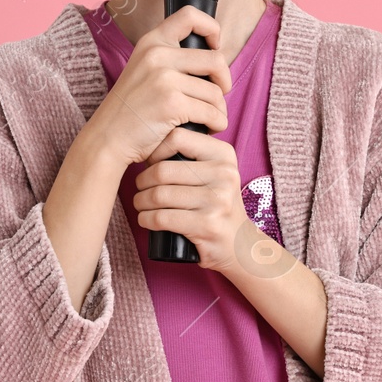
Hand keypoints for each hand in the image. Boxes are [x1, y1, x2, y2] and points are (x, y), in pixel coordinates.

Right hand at [84, 6, 231, 167]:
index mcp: (152, 42)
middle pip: (216, 60)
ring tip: (208, 119)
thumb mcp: (144, 71)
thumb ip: (171, 60)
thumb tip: (214, 59)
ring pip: (216, 92)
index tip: (215, 46)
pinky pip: (211, 112)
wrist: (107, 138)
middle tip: (216, 98)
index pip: (190, 15)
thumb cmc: (131, 110)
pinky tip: (207, 128)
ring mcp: (164, 78)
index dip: (211, 28)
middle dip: (224, 81)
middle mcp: (157, 55)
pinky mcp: (171, 103)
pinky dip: (215, 123)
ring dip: (218, 109)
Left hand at [131, 126, 258, 273]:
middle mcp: (223, 174)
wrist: (240, 244)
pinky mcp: (207, 225)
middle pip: (162, 169)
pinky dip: (146, 219)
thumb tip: (153, 138)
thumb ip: (195, 153)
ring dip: (141, 201)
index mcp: (224, 154)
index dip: (155, 150)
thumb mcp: (216, 172)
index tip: (151, 163)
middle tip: (141, 188)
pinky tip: (145, 219)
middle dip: (142, 181)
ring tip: (141, 204)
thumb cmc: (218, 203)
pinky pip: (162, 218)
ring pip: (159, 195)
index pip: (177, 138)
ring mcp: (216, 200)